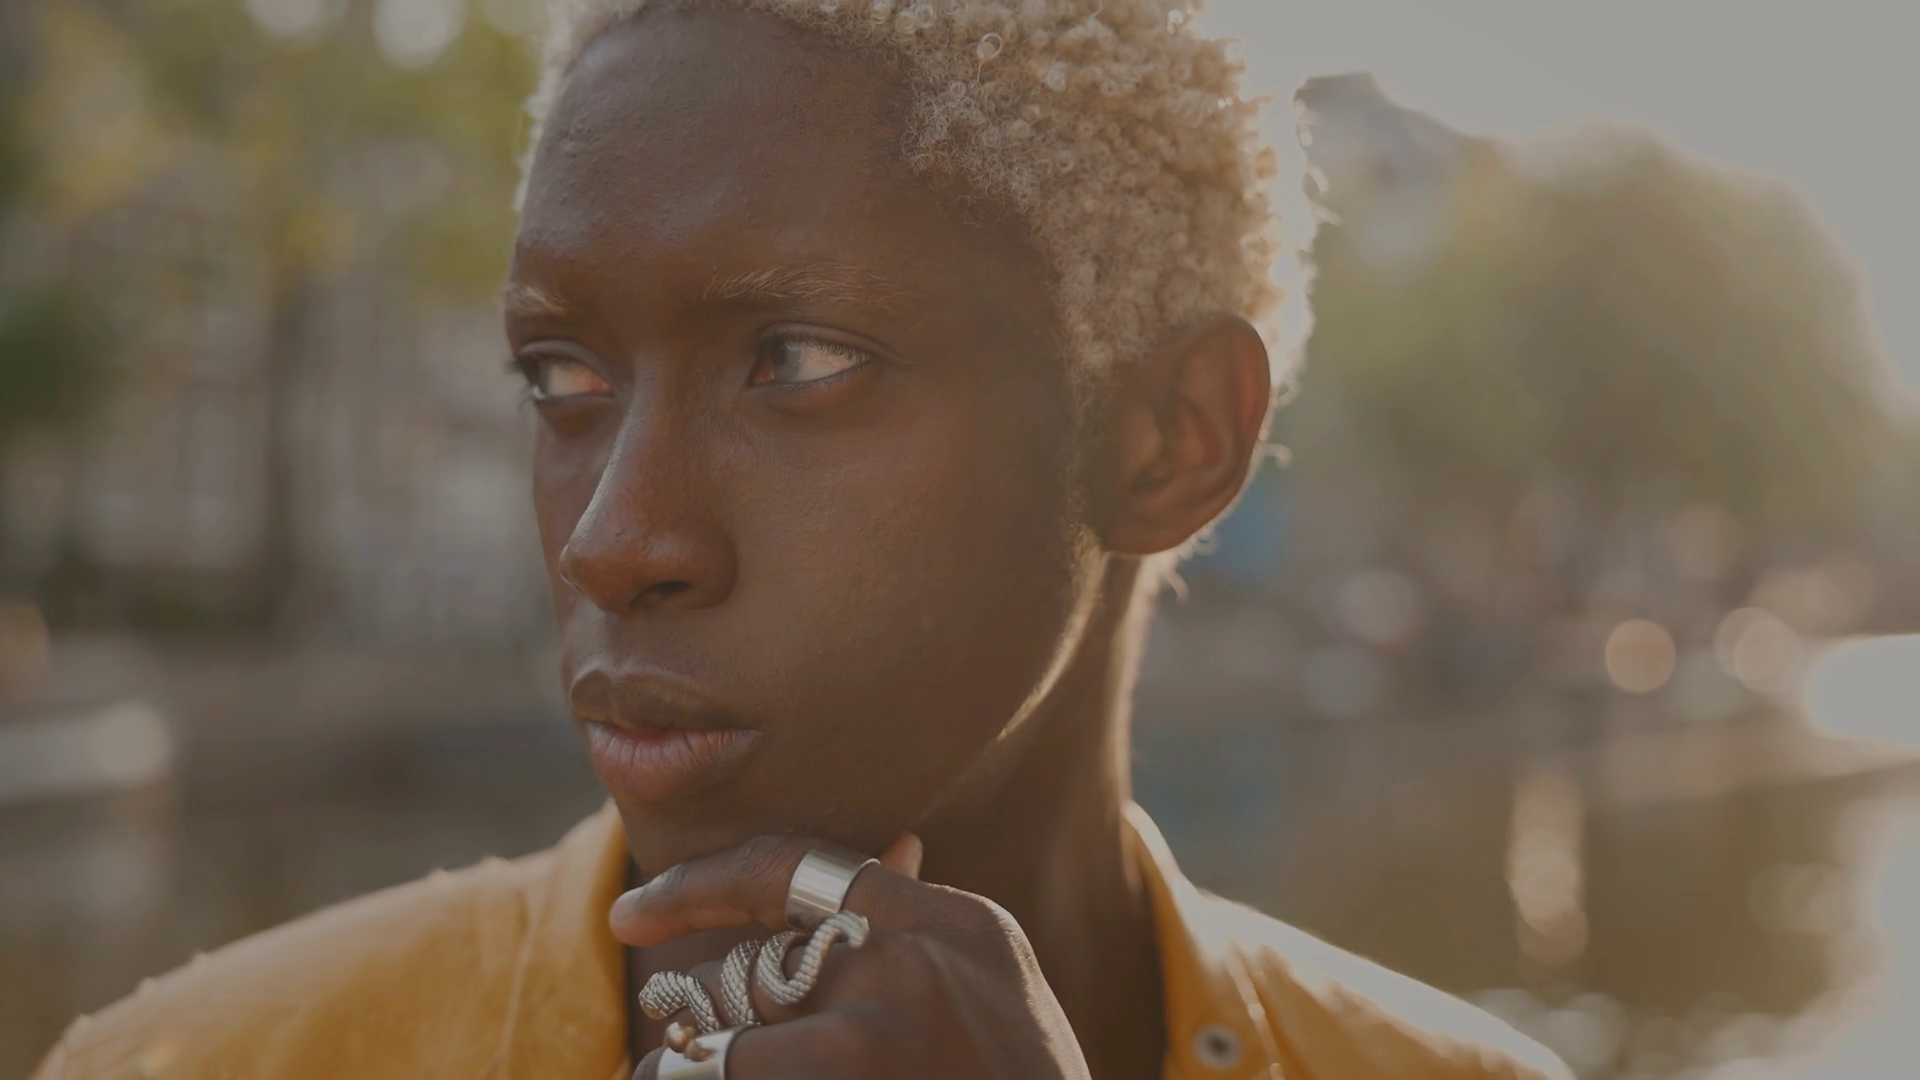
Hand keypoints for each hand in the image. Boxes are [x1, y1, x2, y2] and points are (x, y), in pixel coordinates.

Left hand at [616, 834, 1091, 1079]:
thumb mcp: (995, 999)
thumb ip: (929, 937)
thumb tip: (897, 845)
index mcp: (958, 922)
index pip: (794, 865)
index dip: (699, 885)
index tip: (632, 915)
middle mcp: (916, 956)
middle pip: (748, 972)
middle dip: (702, 1031)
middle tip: (688, 1066)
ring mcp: (882, 1022)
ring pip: (715, 1046)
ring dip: (693, 1078)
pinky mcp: (846, 1068)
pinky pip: (721, 1073)